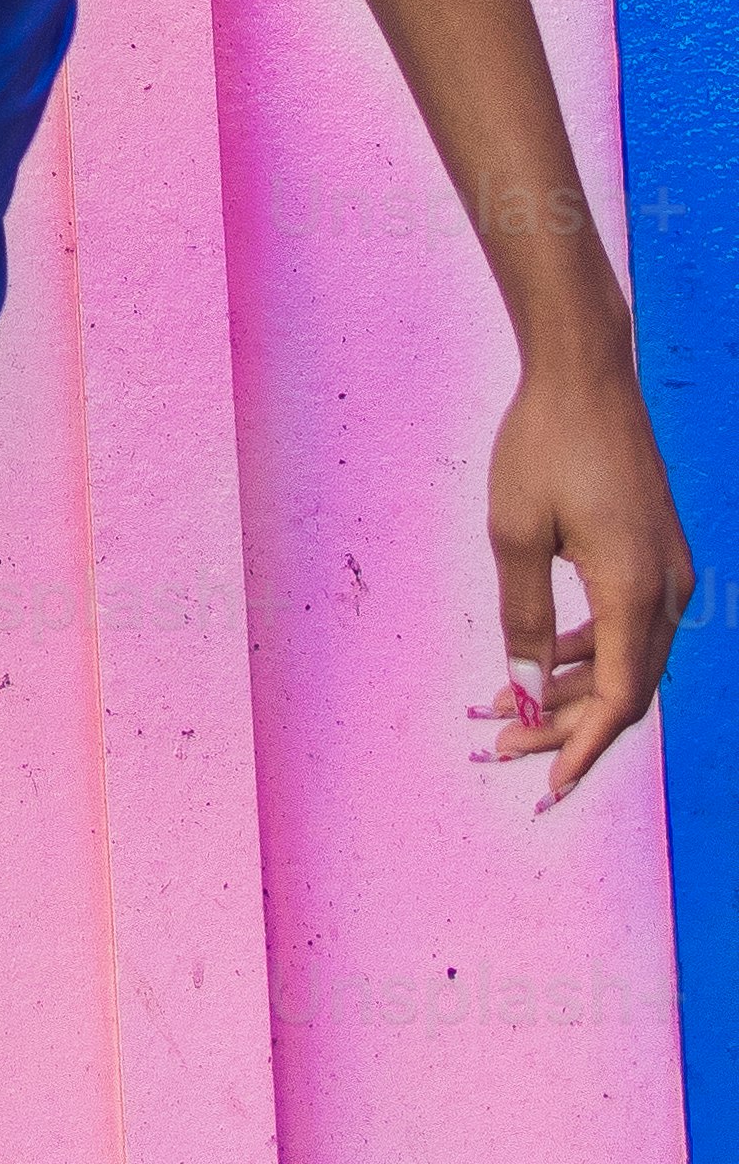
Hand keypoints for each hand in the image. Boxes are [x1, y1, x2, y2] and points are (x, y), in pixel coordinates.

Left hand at [478, 347, 693, 800]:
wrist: (585, 375)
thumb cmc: (544, 446)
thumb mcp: (514, 535)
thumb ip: (522, 618)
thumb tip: (519, 691)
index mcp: (638, 592)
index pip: (618, 699)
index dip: (583, 749)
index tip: (545, 788)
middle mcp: (667, 590)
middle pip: (621, 688)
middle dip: (560, 727)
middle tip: (495, 750)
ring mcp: (666, 572)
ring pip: (622, 660)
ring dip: (565, 692)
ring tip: (498, 713)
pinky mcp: (653, 556)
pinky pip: (624, 626)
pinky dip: (580, 653)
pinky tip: (534, 664)